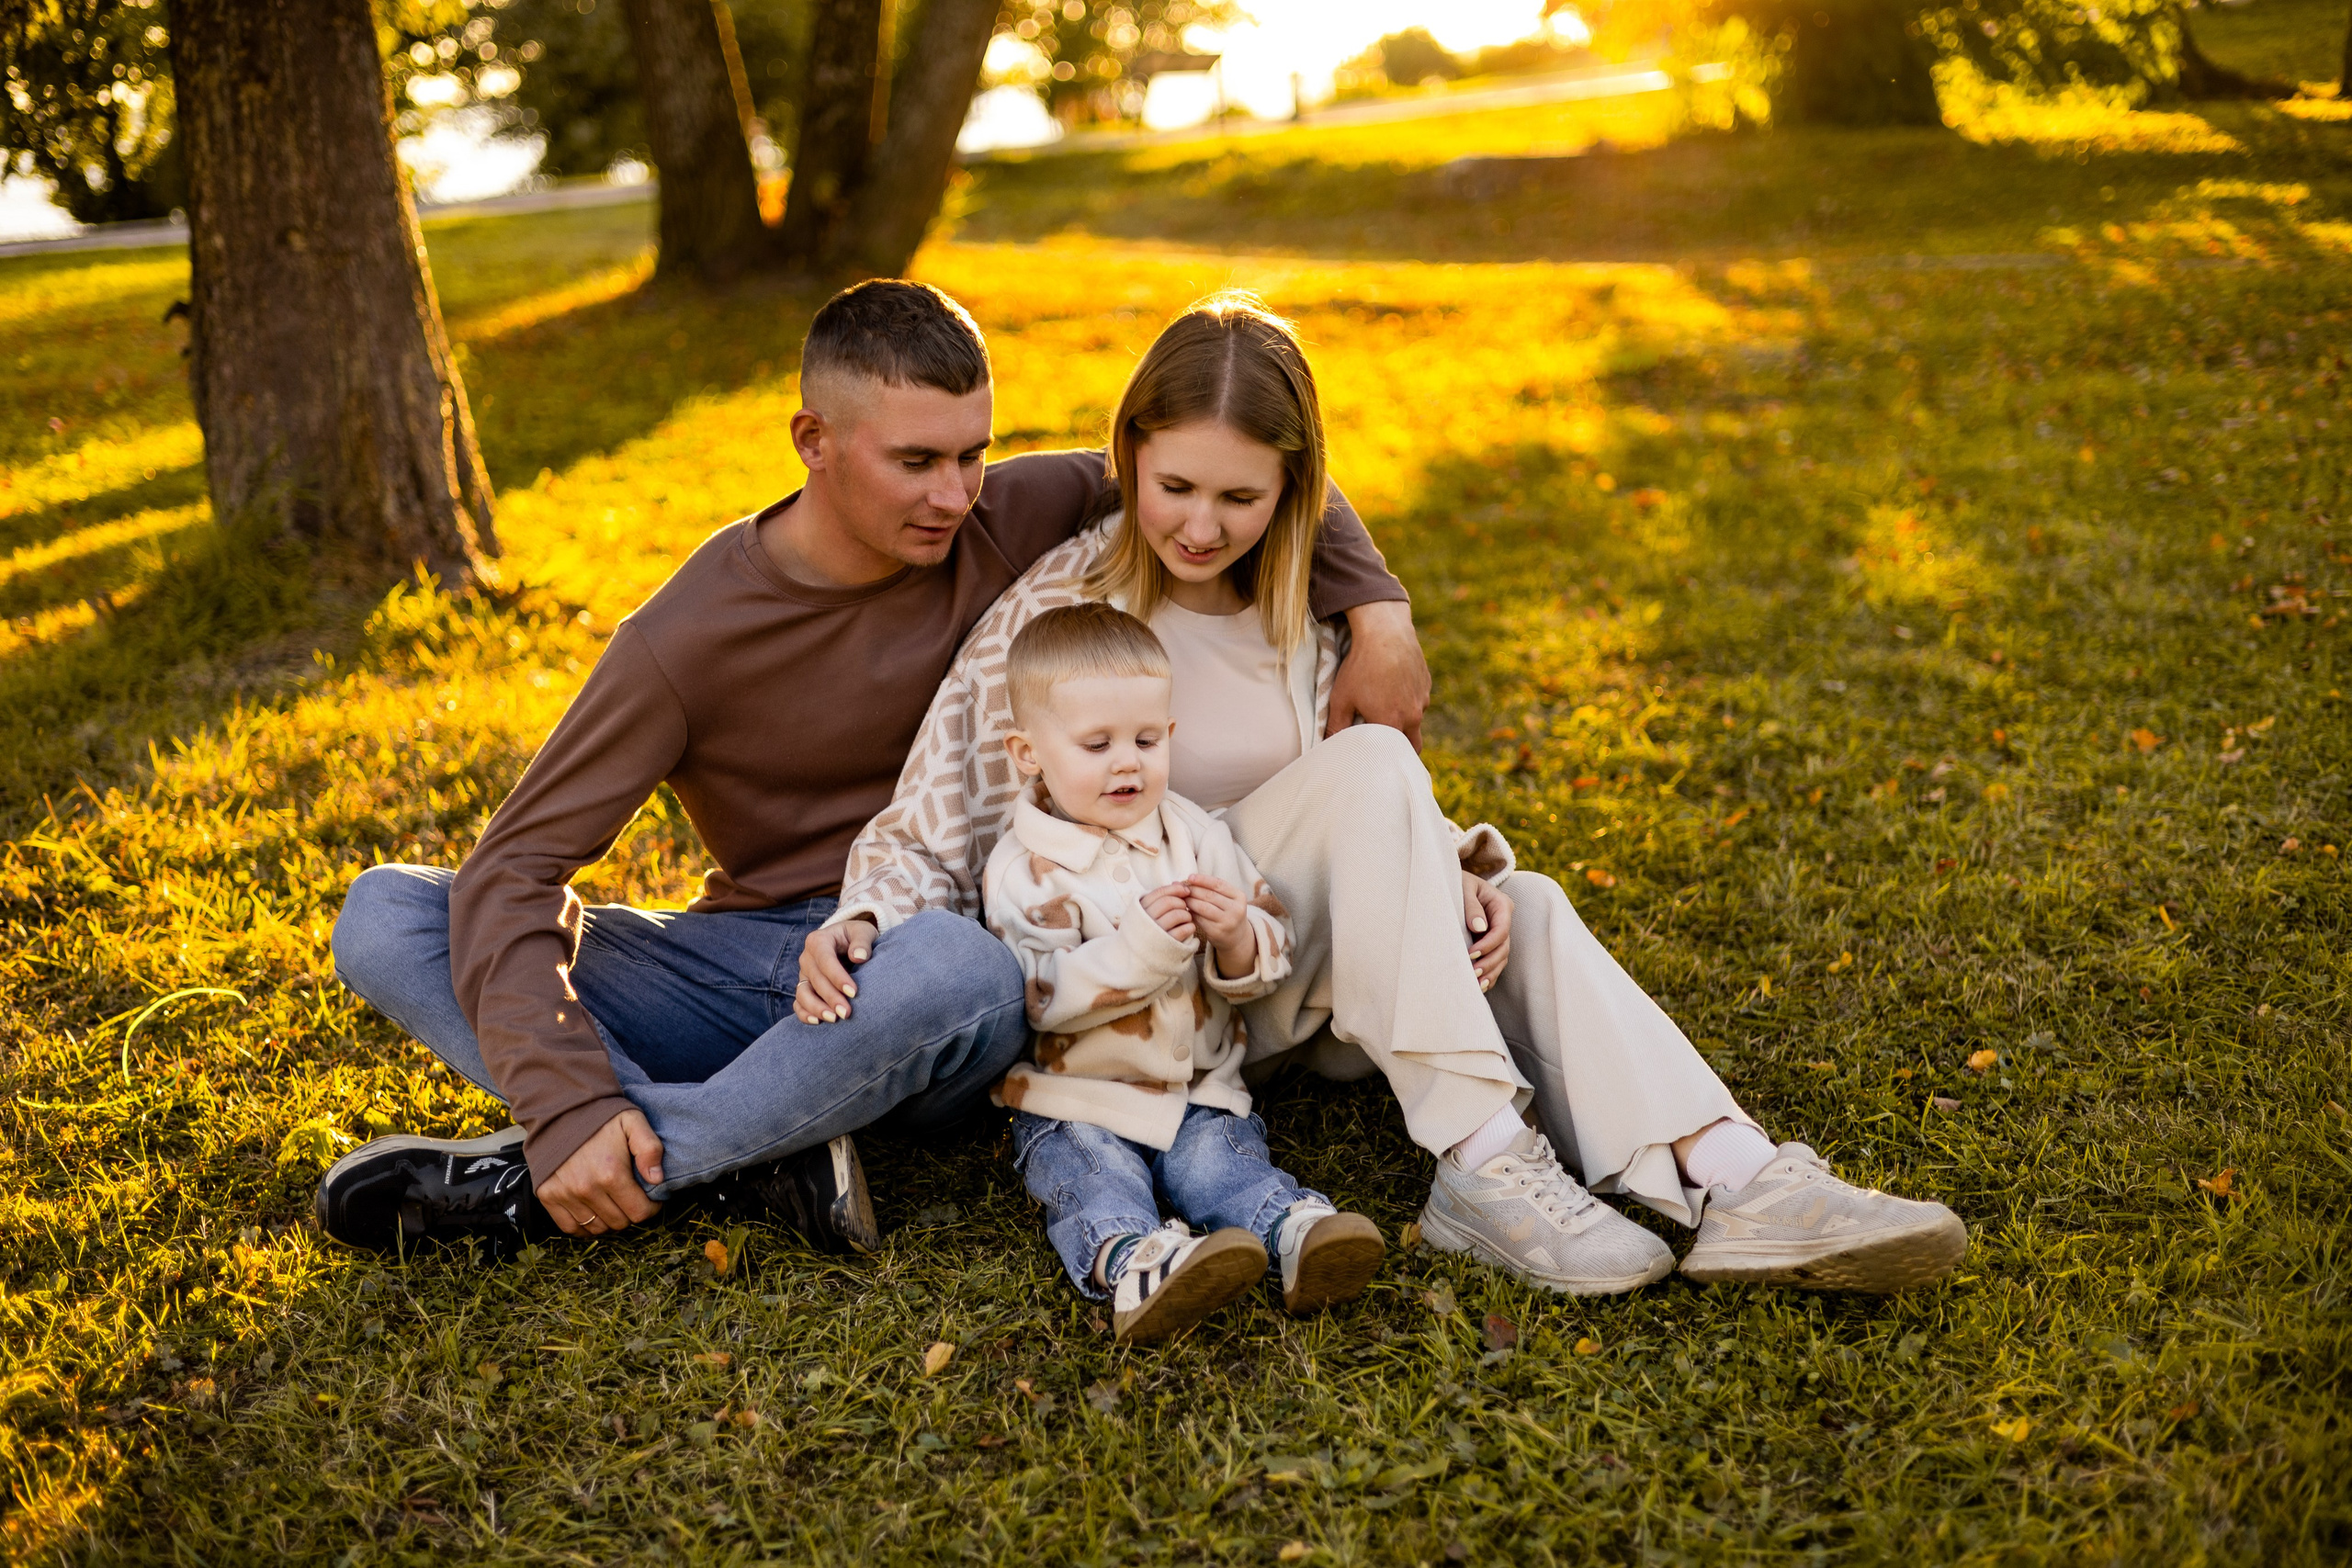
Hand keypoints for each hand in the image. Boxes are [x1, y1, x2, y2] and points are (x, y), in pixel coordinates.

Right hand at [537, 1108, 663, 1236]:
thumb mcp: (633, 1122)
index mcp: (611, 1173)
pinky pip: (570, 1227)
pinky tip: (593, 1211)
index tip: (651, 1198)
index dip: (651, 1208)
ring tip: (613, 1202)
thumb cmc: (600, 1118)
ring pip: (597, 1228)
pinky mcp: (548, 1196)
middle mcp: (586, 1189)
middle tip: (632, 1197)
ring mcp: (565, 1194)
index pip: (639, 1212)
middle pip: (620, 1222)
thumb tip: (657, 1179)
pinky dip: (584, 1225)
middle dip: (631, 1212)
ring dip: (609, 1219)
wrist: (561, 1110)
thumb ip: (650, 1149)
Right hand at [796, 919, 875, 1022]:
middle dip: (831, 997)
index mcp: (818, 940)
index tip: (853, 992)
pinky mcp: (805, 988)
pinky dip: (804, 1013)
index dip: (837, 977)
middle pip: (815, 979)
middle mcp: (807, 958)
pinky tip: (818, 1022)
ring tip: (834, 1019)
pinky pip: (799, 1003)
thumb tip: (859, 956)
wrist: (850, 943)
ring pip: (803, 993)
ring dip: (816, 1008)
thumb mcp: (863, 932)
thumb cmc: (857, 937)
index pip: (825, 959)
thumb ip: (862, 942)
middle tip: (847, 1012)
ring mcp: (804, 975)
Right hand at [1140, 882, 1196, 944]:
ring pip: (1178, 914)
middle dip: (1181, 902)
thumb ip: (1162, 898)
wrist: (1141, 956)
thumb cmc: (1149, 929)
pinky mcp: (1168, 944)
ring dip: (1186, 914)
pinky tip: (1188, 928)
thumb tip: (1181, 884)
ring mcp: (1157, 932)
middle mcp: (1147, 920)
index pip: (1160, 893)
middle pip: (1169, 902)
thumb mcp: (1149, 911)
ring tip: (1185, 918)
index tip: (1186, 890)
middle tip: (1184, 907)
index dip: (1175, 889)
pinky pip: (1184, 929)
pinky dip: (1190, 927)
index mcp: (1141, 909)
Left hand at [1182, 875, 1257, 976]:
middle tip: (1181, 889)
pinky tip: (1185, 911)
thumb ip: (1212, 889)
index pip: (1218, 884)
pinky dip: (1191, 913)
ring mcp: (1227, 922)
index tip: (1190, 877)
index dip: (1203, 879)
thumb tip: (1186, 880)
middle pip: (1209, 895)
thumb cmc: (1227, 913)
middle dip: (1193, 890)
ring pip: (1203, 907)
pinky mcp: (1217, 932)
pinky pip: (1200, 920)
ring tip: (1181, 899)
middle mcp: (1236, 909)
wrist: (1236, 937)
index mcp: (1239, 897)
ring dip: (1190, 901)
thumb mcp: (1227, 900)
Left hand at [1328, 599, 1430, 746]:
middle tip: (1386, 746)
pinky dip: (1408, 700)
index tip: (1377, 759)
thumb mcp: (1341, 698)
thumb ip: (1336, 727)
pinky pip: (1419, 700)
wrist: (1384, 631)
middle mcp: (1413, 715)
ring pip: (1416, 720)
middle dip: (1401, 749)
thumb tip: (1328, 746)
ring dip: (1404, 721)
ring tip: (1385, 707)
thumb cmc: (1360, 666)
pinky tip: (1392, 688)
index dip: (1385, 757)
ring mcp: (1423, 699)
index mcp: (1392, 724)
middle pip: (1413, 745)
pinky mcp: (1426, 683)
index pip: (1393, 754)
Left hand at [1463, 871, 1511, 991]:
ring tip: (1476, 984)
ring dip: (1490, 972)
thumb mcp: (1463, 887)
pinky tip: (1479, 987)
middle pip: (1503, 947)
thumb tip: (1479, 927)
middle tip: (1473, 973)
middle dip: (1489, 962)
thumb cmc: (1456, 882)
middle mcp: (1503, 921)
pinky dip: (1489, 975)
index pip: (1501, 929)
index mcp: (1501, 905)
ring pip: (1501, 957)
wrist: (1451, 882)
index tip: (1471, 953)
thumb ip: (1471, 906)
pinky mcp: (1490, 944)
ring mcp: (1498, 934)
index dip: (1488, 944)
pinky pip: (1494, 963)